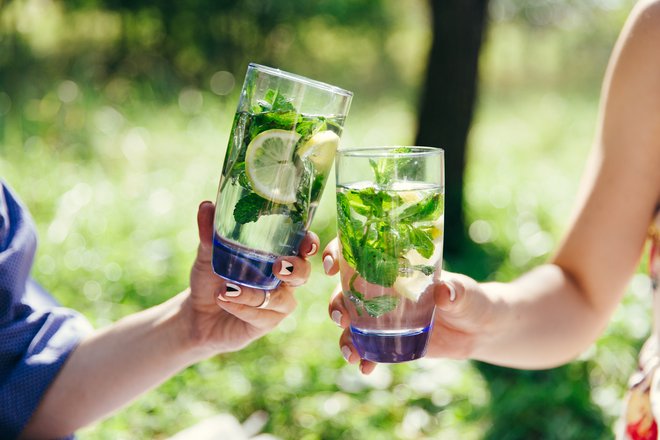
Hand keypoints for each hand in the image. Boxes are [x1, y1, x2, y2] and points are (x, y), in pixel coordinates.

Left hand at [185, 201, 317, 354]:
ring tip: (227, 287)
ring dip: (254, 293)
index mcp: (278, 255)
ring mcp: (277, 303)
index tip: (307, 243)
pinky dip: (241, 307)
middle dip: (295, 269)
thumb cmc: (211, 276)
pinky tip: (223, 299)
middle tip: (277, 266)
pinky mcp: (265, 323)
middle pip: (303, 274)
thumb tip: (206, 206)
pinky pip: (261, 316)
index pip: (303, 247)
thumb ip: (210, 231)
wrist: (197, 313)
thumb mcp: (208, 252)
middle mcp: (284, 279)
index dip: (310, 244)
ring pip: (279, 299)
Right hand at [323, 238, 496, 373]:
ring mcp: (382, 317)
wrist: (479, 329)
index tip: (332, 265)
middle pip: (345, 291)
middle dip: (336, 303)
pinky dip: (364, 358)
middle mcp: (380, 290)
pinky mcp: (389, 341)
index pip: (357, 254)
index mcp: (392, 267)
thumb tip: (444, 292)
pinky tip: (366, 368)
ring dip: (344, 336)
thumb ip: (455, 291)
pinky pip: (368, 349)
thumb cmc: (470, 299)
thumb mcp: (465, 292)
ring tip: (351, 353)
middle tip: (341, 317)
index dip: (337, 255)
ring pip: (351, 323)